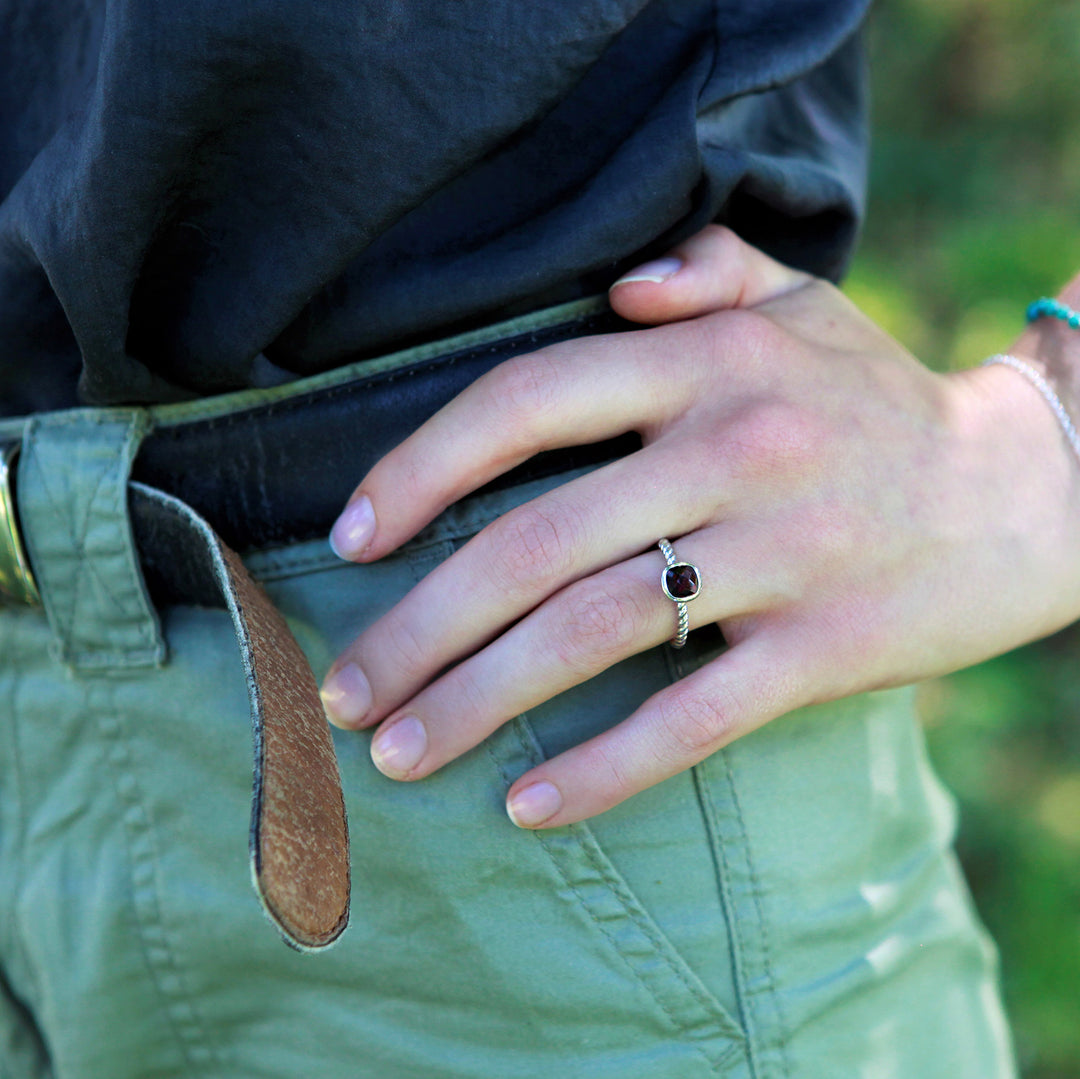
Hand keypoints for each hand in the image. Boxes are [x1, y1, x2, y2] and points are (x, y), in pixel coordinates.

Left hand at [320, 225, 1079, 826]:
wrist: (1029, 491)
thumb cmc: (878, 400)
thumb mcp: (801, 304)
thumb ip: (706, 270)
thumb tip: (616, 287)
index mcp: (706, 362)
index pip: (524, 399)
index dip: (419, 467)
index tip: (349, 538)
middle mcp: (733, 449)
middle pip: (533, 542)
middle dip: (418, 625)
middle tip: (343, 689)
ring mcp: (782, 553)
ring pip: (594, 633)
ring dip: (477, 701)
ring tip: (395, 752)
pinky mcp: (825, 649)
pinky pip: (693, 716)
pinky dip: (603, 768)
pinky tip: (528, 807)